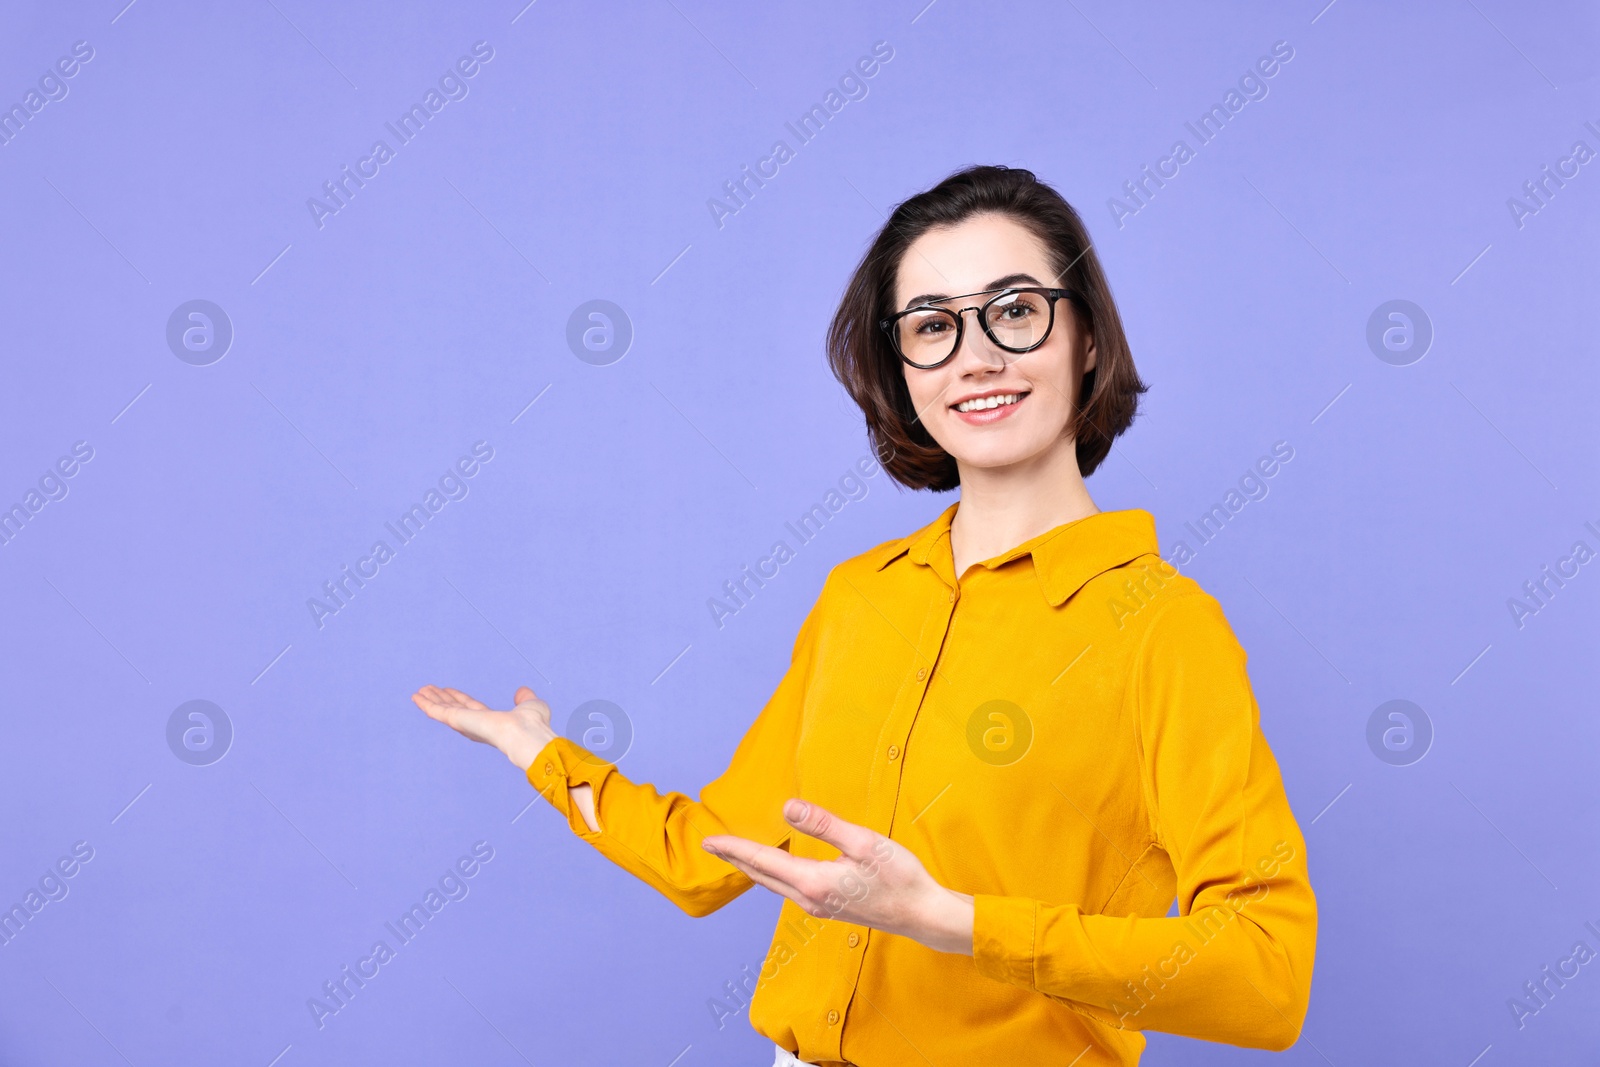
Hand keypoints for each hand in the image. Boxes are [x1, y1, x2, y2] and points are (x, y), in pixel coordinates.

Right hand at [411, 684, 555, 770]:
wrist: (528, 734)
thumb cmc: (534, 725)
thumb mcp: (531, 705)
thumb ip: (525, 699)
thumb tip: (522, 691)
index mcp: (492, 722)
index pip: (472, 708)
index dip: (460, 699)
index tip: (449, 691)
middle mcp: (477, 725)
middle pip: (454, 709)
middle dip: (441, 700)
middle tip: (428, 690)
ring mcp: (466, 724)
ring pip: (444, 710)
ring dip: (431, 701)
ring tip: (419, 692)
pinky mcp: (458, 721)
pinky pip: (438, 712)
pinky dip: (427, 704)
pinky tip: (417, 697)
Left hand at [702, 799, 974, 955]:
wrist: (923, 915)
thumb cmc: (899, 877)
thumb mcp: (864, 843)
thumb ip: (824, 825)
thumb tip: (788, 808)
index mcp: (812, 881)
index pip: (762, 861)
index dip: (734, 848)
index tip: (709, 841)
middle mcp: (809, 898)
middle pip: (762, 875)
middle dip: (737, 859)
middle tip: (714, 845)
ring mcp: (819, 906)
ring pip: (775, 884)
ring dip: (755, 867)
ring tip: (739, 853)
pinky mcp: (831, 906)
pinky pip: (790, 888)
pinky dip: (774, 874)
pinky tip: (777, 867)